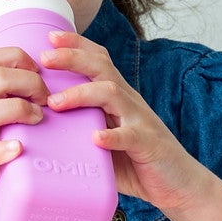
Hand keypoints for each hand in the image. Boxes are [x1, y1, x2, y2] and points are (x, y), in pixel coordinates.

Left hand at [41, 31, 211, 212]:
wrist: (181, 184)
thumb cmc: (137, 162)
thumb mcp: (105, 140)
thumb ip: (81, 130)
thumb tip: (40, 130)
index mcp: (119, 98)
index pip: (99, 60)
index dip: (76, 45)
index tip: (50, 37)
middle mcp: (129, 102)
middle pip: (102, 68)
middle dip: (73, 58)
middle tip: (45, 58)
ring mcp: (140, 121)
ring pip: (112, 93)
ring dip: (81, 94)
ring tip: (56, 102)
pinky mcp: (148, 145)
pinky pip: (130, 136)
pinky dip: (112, 136)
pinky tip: (95, 139)